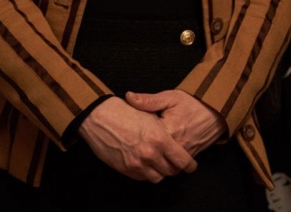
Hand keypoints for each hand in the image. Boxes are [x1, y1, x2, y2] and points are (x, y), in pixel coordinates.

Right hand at [77, 96, 196, 181]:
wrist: (99, 117)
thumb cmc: (125, 111)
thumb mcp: (150, 112)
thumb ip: (165, 127)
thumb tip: (177, 135)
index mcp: (160, 138)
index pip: (182, 160)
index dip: (189, 165)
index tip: (191, 165)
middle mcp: (150, 153)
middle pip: (171, 171)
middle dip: (175, 168)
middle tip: (174, 163)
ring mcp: (137, 163)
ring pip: (157, 177)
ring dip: (160, 172)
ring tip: (160, 164)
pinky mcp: (125, 168)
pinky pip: (142, 178)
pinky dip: (147, 173)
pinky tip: (146, 164)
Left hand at [126, 89, 225, 157]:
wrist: (216, 109)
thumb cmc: (192, 102)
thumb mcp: (170, 97)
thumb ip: (149, 100)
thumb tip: (129, 96)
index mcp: (168, 130)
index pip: (145, 141)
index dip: (135, 138)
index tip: (129, 133)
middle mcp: (177, 145)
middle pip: (154, 158)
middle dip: (144, 156)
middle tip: (135, 149)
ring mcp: (185, 152)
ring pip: (166, 166)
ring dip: (156, 164)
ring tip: (147, 156)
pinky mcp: (191, 155)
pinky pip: (176, 166)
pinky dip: (168, 164)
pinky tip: (160, 158)